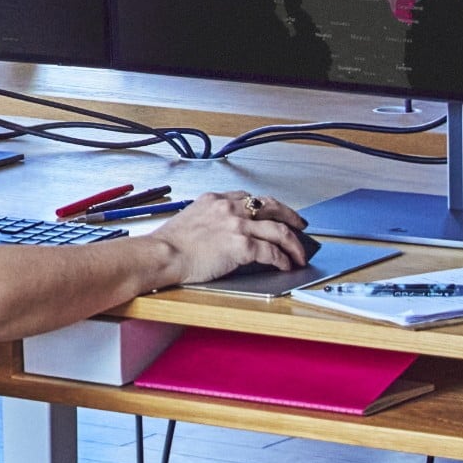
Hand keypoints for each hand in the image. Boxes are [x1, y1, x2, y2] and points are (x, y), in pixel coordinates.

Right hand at [144, 191, 310, 284]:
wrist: (162, 255)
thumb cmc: (169, 244)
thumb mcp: (190, 218)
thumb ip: (209, 218)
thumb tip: (222, 231)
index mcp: (216, 200)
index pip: (249, 197)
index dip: (266, 206)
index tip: (273, 212)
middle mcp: (230, 208)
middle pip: (271, 206)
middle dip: (290, 216)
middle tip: (300, 225)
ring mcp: (237, 226)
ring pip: (279, 230)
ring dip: (293, 243)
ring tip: (300, 253)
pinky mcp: (242, 246)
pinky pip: (272, 252)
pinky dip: (283, 259)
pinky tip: (286, 265)